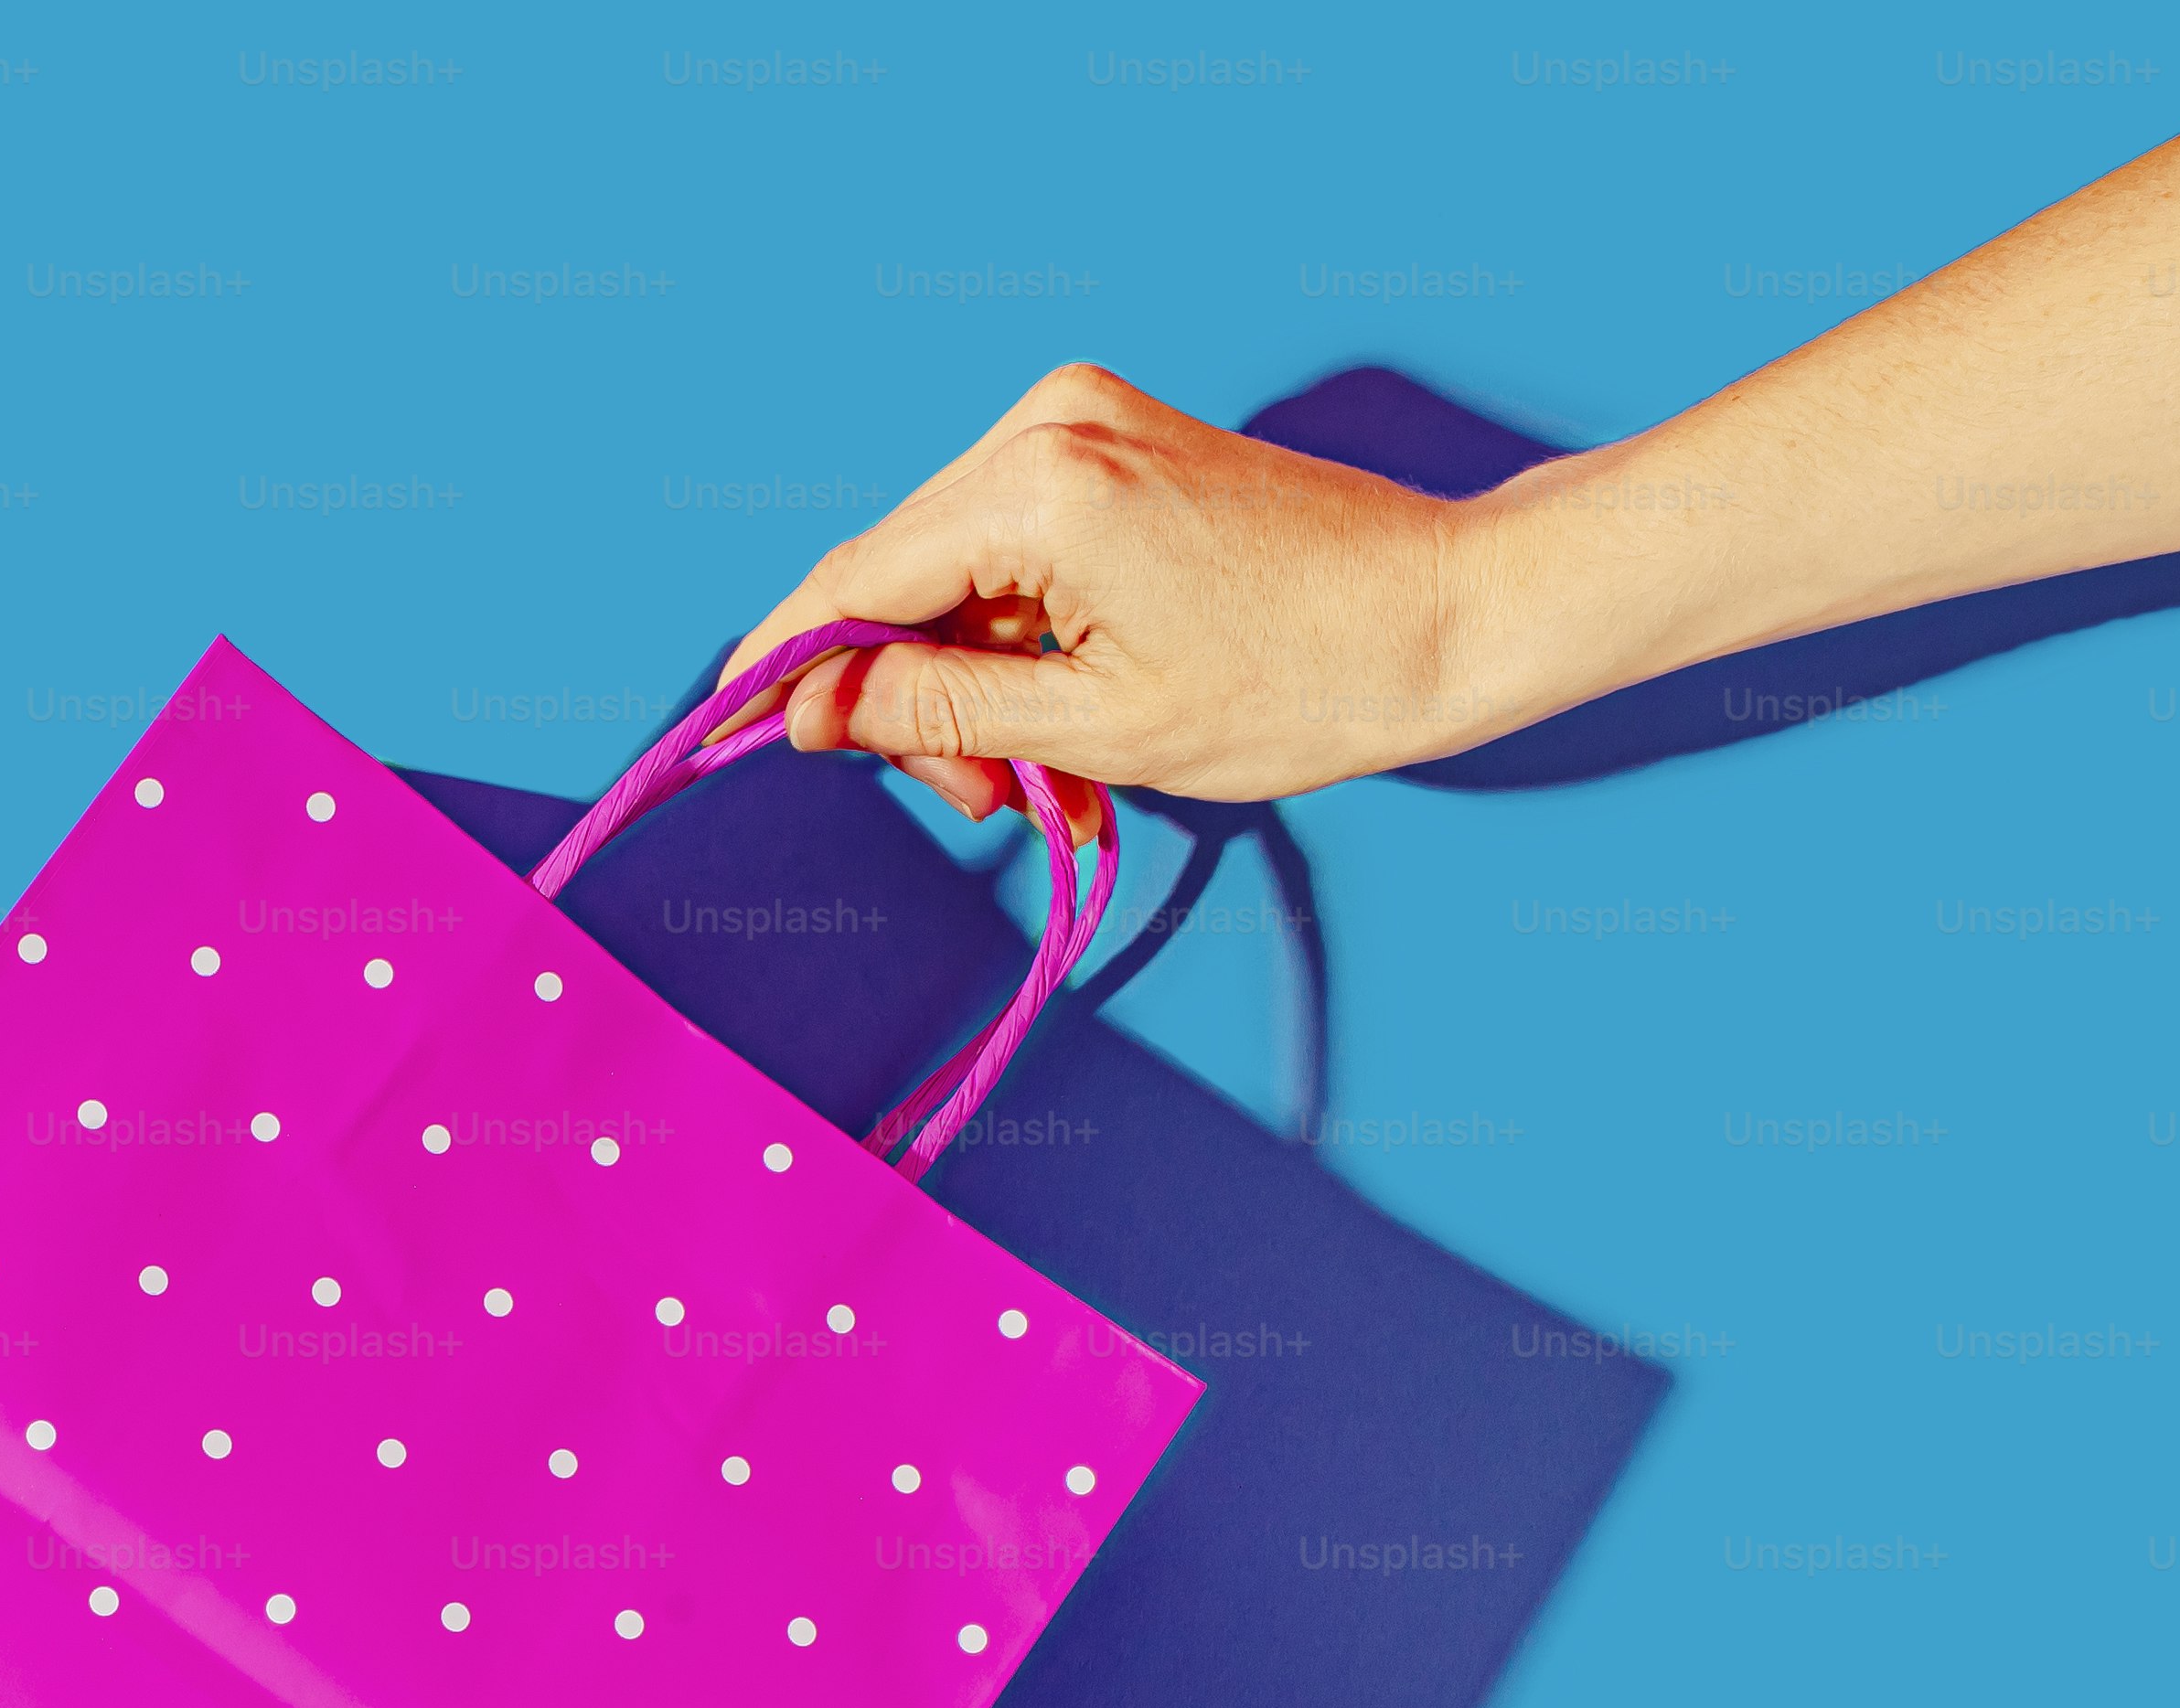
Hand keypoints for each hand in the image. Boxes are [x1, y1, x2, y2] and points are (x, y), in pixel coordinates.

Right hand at [712, 364, 1482, 832]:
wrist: (1450, 616)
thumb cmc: (1304, 680)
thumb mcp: (1099, 728)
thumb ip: (938, 712)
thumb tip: (815, 706)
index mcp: (1035, 486)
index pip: (852, 580)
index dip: (785, 667)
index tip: (728, 734)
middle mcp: (1045, 426)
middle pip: (900, 579)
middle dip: (917, 706)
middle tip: (986, 809)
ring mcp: (1085, 426)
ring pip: (959, 579)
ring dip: (979, 694)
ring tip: (1050, 791)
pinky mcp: (1119, 447)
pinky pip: (1020, 557)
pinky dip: (1028, 652)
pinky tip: (1072, 732)